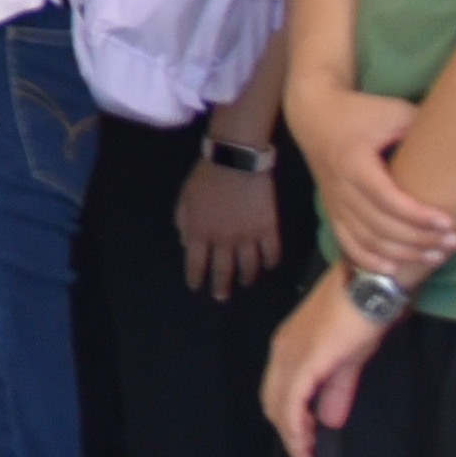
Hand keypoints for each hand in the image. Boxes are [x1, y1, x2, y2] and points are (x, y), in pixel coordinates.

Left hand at [178, 153, 284, 295]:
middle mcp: (223, 240)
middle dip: (221, 286)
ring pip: (249, 266)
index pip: (195, 264)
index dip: (195, 277)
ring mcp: (248, 236)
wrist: (235, 159)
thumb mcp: (184, 198)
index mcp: (199, 233)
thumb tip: (186, 244)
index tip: (196, 286)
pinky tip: (269, 266)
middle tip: (221, 297)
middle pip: (223, 271)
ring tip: (245, 282)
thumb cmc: (206, 176)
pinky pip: (272, 252)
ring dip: (246, 277)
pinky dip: (271, 261)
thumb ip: (184, 223)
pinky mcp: (268, 228)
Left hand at [261, 280, 388, 456]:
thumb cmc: (361, 316)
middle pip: (273, 402)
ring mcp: (291, 353)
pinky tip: (306, 445)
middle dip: (288, 434)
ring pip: (279, 405)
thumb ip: (336, 389)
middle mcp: (282, 350)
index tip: (304, 446)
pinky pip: (293, 401)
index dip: (288, 420)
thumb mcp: (347, 359)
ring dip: (292, 437)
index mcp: (289, 346)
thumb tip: (330, 420)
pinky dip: (296, 428)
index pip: (278, 391)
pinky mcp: (306, 360)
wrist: (370, 287)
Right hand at [295, 83, 455, 289]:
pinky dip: (369, 260)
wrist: (314, 116)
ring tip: (435, 256)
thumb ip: (422, 128)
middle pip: (380, 225)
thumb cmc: (360, 112)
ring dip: (402, 253)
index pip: (387, 198)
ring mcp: (334, 202)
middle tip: (453, 242)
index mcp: (354, 161)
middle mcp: (341, 186)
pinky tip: (393, 268)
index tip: (448, 222)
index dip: (418, 215)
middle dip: (419, 239)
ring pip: (367, 239)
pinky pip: (347, 243)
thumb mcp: (392, 111)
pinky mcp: (332, 210)